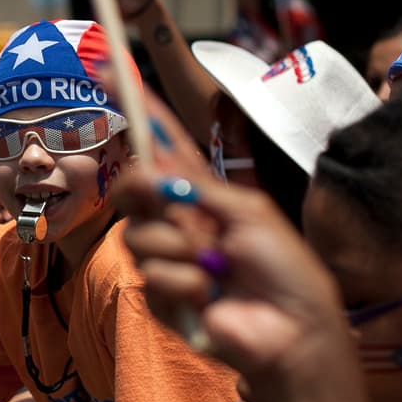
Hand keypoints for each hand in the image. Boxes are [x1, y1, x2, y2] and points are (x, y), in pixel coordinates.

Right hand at [112, 89, 348, 383]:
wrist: (292, 332)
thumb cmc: (285, 270)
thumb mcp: (249, 211)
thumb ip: (198, 187)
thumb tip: (152, 171)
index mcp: (203, 192)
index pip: (161, 142)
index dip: (137, 107)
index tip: (109, 69)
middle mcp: (178, 219)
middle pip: (131, 186)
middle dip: (142, 189)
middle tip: (168, 200)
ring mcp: (167, 257)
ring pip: (135, 234)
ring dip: (177, 248)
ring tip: (212, 269)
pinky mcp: (161, 296)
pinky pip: (149, 277)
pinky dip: (182, 285)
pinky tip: (209, 298)